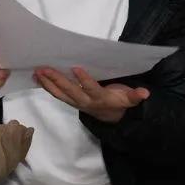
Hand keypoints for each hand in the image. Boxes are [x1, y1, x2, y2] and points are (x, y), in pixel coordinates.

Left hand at [34, 67, 149, 122]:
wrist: (109, 117)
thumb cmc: (118, 102)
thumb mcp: (128, 100)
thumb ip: (135, 96)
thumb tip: (146, 93)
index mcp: (100, 99)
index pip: (91, 89)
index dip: (84, 80)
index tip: (76, 68)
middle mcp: (85, 102)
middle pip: (70, 92)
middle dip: (58, 80)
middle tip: (46, 68)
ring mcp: (76, 102)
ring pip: (60, 94)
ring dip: (48, 83)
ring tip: (38, 71)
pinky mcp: (69, 101)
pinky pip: (56, 94)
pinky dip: (46, 86)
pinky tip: (37, 76)